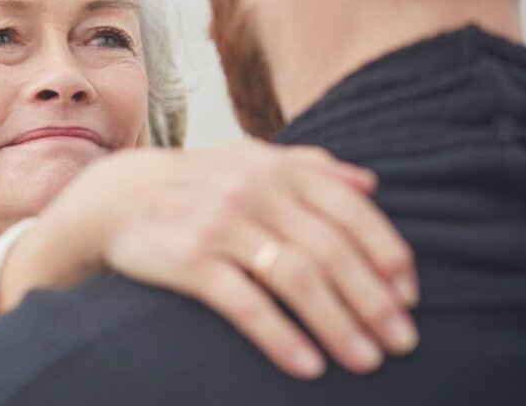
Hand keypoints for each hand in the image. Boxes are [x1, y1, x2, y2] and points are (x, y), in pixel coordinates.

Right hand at [2, 140, 418, 379]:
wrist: (116, 197)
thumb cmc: (198, 182)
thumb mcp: (251, 159)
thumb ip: (311, 166)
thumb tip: (371, 183)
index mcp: (278, 168)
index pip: (351, 211)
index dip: (386, 255)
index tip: (409, 297)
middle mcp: (254, 191)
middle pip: (331, 250)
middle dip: (373, 301)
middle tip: (402, 342)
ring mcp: (221, 225)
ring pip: (296, 279)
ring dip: (338, 325)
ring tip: (366, 361)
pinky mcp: (190, 261)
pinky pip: (245, 304)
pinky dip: (281, 338)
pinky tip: (308, 366)